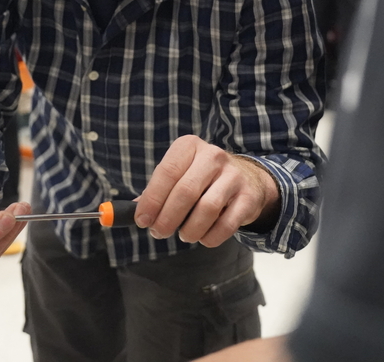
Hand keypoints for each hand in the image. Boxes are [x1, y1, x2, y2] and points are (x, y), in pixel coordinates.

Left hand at [134, 135, 280, 246]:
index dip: (152, 200)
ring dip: (189, 230)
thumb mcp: (180, 173)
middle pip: (185, 192)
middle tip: (158, 233)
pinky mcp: (248, 197)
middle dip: (167, 219)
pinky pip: (226, 225)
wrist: (246, 177)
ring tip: (183, 235)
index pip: (166, 172)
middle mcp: (212, 156)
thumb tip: (135, 211)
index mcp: (189, 146)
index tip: (142, 221)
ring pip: (206, 210)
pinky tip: (203, 237)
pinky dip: (210, 237)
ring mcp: (233, 175)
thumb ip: (158, 190)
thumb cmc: (202, 178)